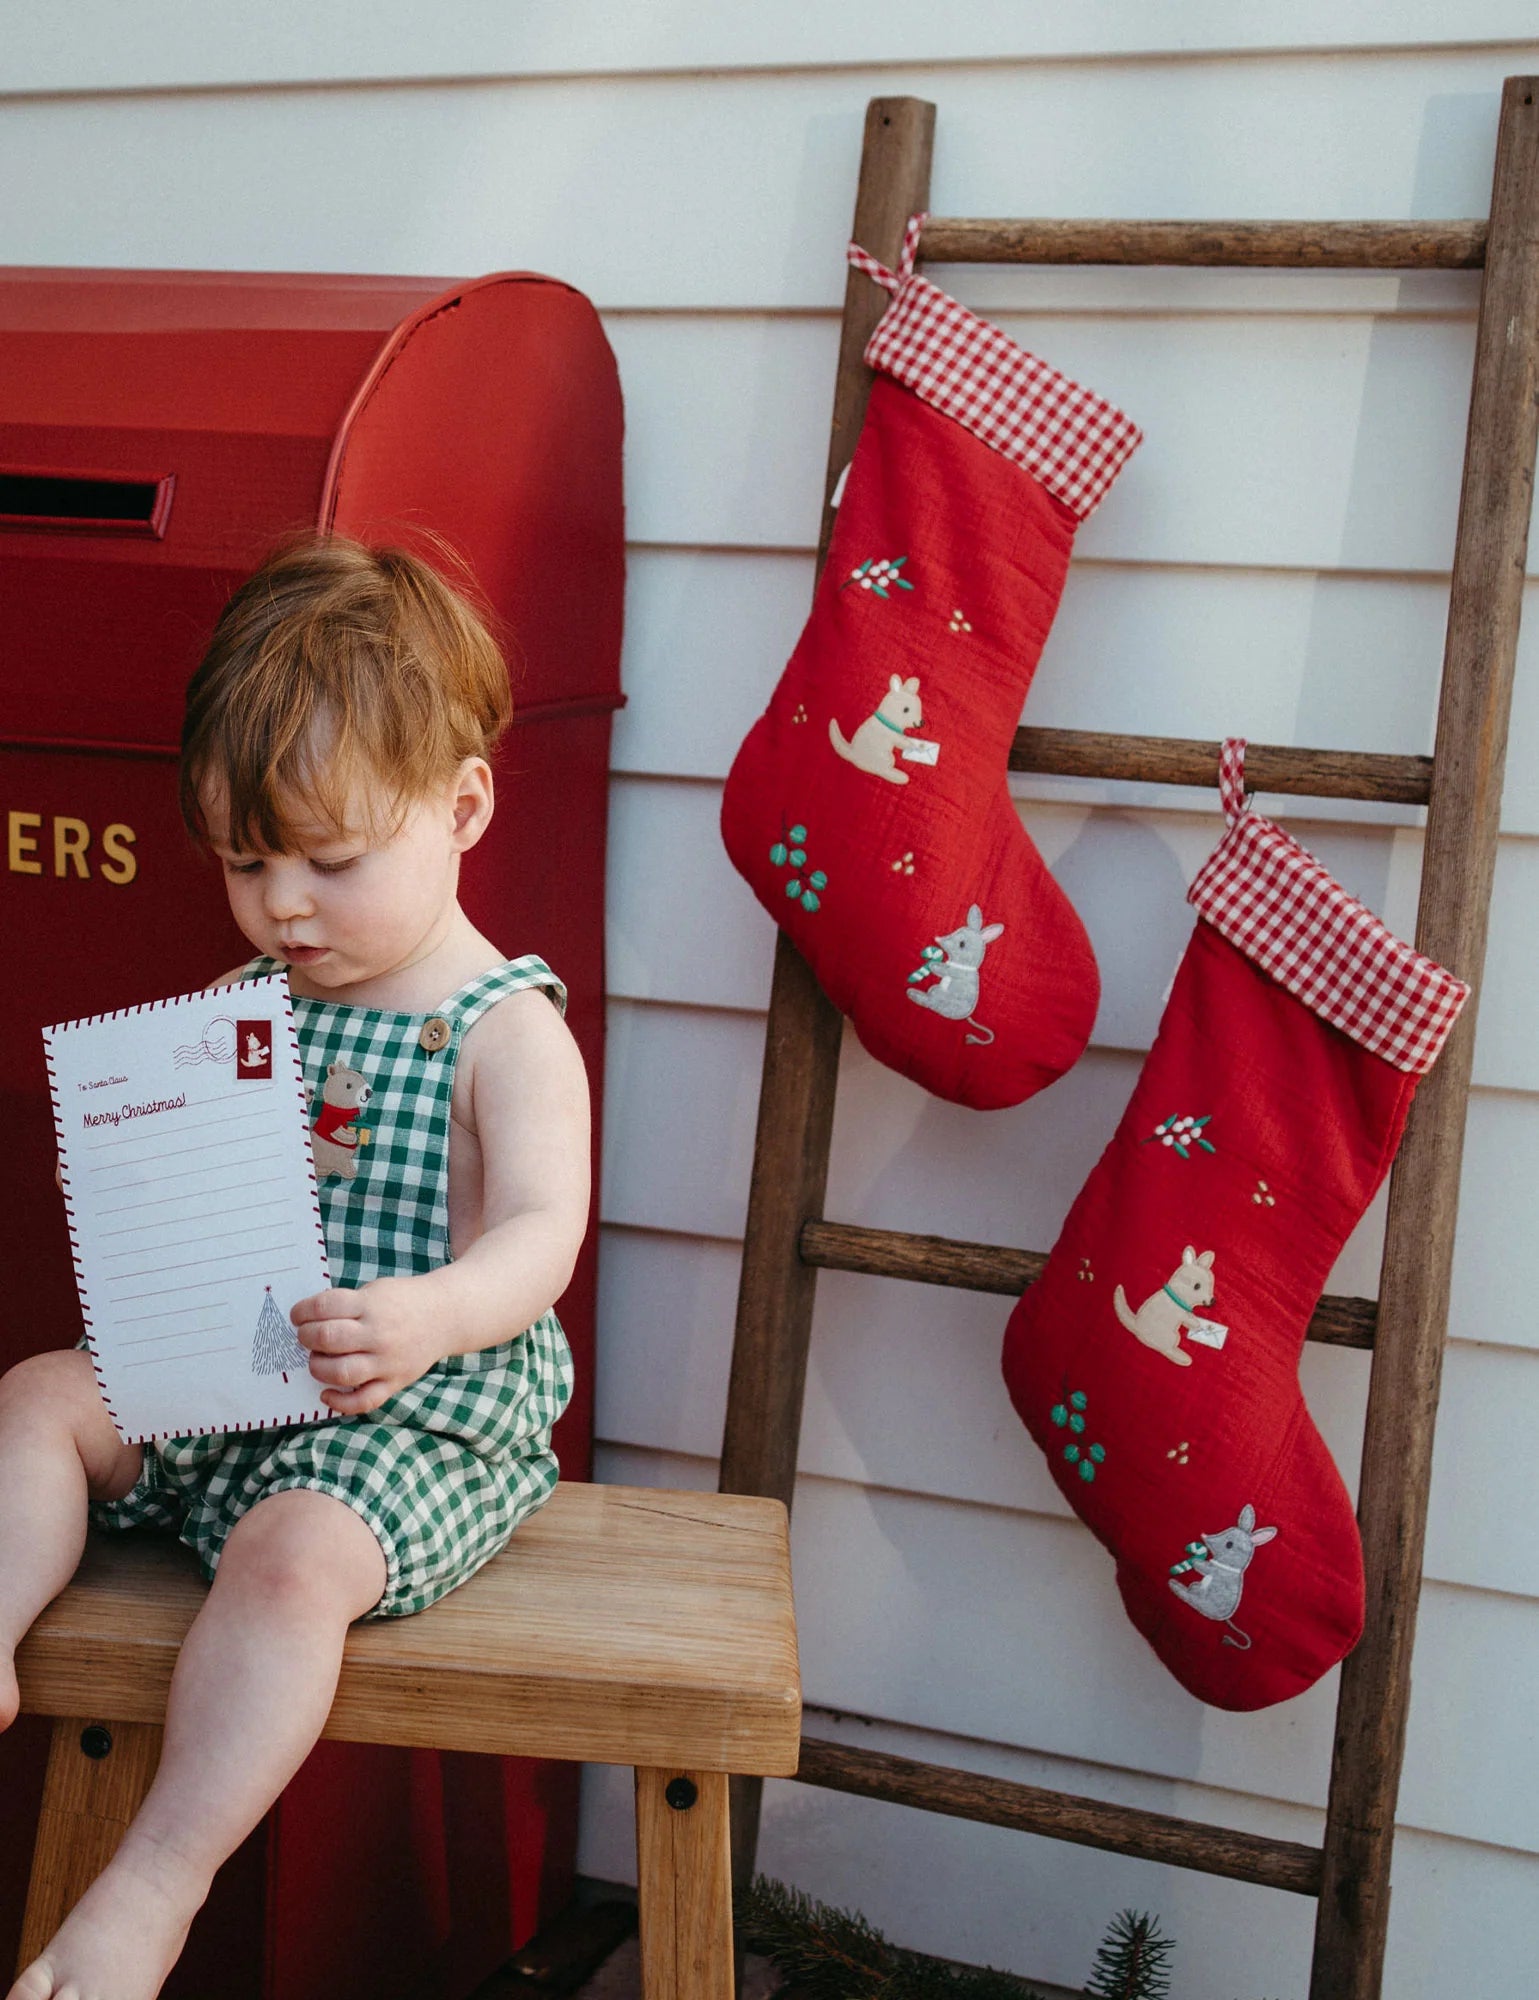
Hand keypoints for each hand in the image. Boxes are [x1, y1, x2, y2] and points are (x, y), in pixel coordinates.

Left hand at [289, 1276, 444, 1414]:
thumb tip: (307, 1323)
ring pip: (342, 1372)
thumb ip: (346, 1305)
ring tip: (317, 1360)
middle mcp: (379, 1334)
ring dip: (318, 1367)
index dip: (303, 1311)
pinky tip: (326, 1393)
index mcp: (372, 1305)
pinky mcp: (394, 1382)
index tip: (297, 1315)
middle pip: (329, 1338)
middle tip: (305, 1336)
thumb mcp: (375, 1291)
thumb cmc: (402, 1301)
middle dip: (306, 1337)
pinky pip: (364, 1400)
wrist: (445, 1315)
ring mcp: (388, 1361)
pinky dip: (340, 1402)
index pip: (325, 1307)